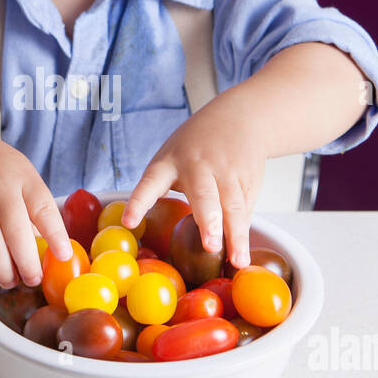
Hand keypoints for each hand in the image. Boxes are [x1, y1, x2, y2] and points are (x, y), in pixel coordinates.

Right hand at [0, 121, 72, 291]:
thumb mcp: (20, 172)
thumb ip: (32, 206)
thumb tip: (47, 247)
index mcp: (21, 176)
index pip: (43, 209)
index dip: (56, 236)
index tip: (63, 256)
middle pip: (15, 233)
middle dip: (28, 264)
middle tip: (34, 279)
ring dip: (3, 270)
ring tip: (11, 280)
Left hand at [119, 94, 266, 268]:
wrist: (241, 117)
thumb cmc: (197, 146)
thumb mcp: (173, 156)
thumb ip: (169, 187)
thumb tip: (160, 229)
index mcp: (169, 163)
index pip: (149, 183)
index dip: (138, 203)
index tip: (128, 222)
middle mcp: (198, 166)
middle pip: (203, 195)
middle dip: (208, 221)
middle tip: (209, 246)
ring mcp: (226, 171)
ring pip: (232, 205)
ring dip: (236, 234)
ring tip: (237, 260)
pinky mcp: (248, 178)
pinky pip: (245, 208)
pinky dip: (244, 230)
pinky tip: (242, 251)